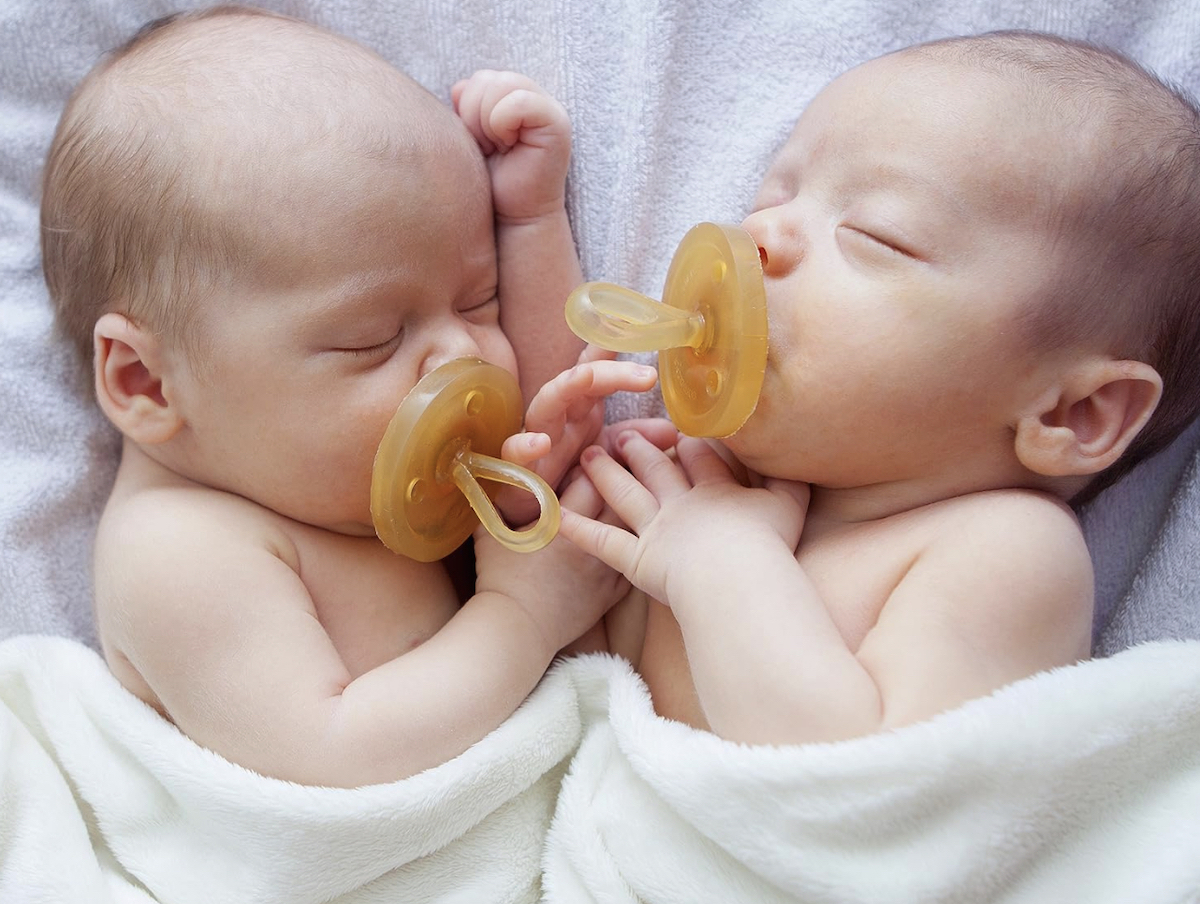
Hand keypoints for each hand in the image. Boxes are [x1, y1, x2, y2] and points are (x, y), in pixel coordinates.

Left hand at [452, 70, 570, 221]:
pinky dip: (503, 125)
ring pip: (500, 86)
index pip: (480, 79)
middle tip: (491, 148)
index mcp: (515, 96)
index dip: (469, 110)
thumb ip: (466, 106)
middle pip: (487, 79)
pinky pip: (517, 103)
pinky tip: (510, 149)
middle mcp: (535, 96)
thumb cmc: (492, 181)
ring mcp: (550, 108)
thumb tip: (459, 88)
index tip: (483, 143)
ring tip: (499, 149)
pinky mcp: (557, 123)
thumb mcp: (471, 137)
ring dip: (488, 123)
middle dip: (476, 117)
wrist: (514, 216)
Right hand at [474, 471, 629, 654]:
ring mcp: (604, 568)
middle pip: (619, 500)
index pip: (589, 481)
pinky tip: (639, 540)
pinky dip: (639, 550)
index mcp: (562, 522)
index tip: (585, 465)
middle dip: (620, 483)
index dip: (590, 468)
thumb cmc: (499, 579)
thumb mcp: (491, 533)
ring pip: (635, 531)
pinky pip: (636, 564)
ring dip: (633, 514)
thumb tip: (489, 478)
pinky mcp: (612, 592)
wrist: (515, 628)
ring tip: (633, 503)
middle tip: (617, 473)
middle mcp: (590, 541)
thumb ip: (495, 503)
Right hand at [495, 349, 669, 524]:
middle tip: (646, 375)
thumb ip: (635, 443)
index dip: (612, 350)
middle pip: (577, 382)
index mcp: (580, 410)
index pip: (596, 373)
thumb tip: (673, 432)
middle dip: (607, 371)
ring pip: (545, 404)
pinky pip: (515, 453)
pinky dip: (525, 447)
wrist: (532, 520)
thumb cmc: (567, 480)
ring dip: (564, 388)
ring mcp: (533, 438)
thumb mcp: (607, 458)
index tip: (636, 328)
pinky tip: (541, 443)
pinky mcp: (515, 469)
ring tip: (585, 377)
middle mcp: (557, 417)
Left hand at [558, 430, 810, 606]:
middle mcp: (680, 503)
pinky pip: (602, 542)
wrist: (737, 577)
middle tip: (622, 433)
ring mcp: (655, 530)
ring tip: (589, 455)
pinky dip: (578, 530)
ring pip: (624, 495)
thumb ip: (791, 480)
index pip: (698, 458)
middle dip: (638, 449)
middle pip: (655, 469)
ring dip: (606, 474)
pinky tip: (556, 515)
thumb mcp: (791, 505)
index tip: (677, 430)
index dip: (687, 443)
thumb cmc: (768, 543)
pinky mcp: (636, 559)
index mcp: (715, 489)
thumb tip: (802, 459)